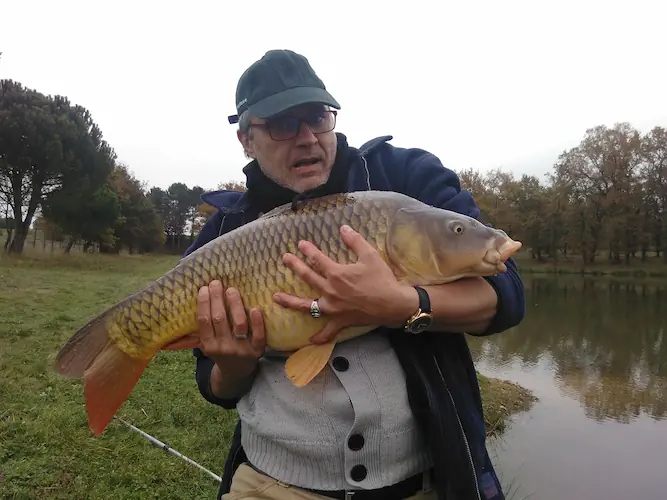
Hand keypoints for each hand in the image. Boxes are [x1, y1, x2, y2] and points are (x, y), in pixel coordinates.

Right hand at [197, 280, 265, 377]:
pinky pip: (258, 335)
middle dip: (217, 298)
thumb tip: (201, 295)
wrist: (236, 373)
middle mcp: (223, 347)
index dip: (203, 303)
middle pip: (219, 319)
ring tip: (231, 290)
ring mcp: (241, 349)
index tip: (204, 288)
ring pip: (239, 324)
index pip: (204, 321)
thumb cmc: (220, 351)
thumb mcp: (207, 343)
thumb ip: (204, 326)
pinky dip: (257, 321)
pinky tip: (255, 308)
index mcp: (208, 345)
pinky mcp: (257, 350)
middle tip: (216, 283)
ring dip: (235, 305)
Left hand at [273, 225, 417, 343]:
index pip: (317, 259)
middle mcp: (330, 291)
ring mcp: (333, 308)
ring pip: (307, 305)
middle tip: (285, 259)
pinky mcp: (340, 321)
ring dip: (290, 301)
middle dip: (295, 266)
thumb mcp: (370, 256)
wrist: (393, 304)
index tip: (300, 244)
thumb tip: (344, 228)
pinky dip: (319, 336)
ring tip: (276, 297)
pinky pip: (328, 331)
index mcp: (337, 274)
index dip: (308, 250)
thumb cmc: (382, 279)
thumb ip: (355, 241)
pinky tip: (310, 340)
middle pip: (307, 277)